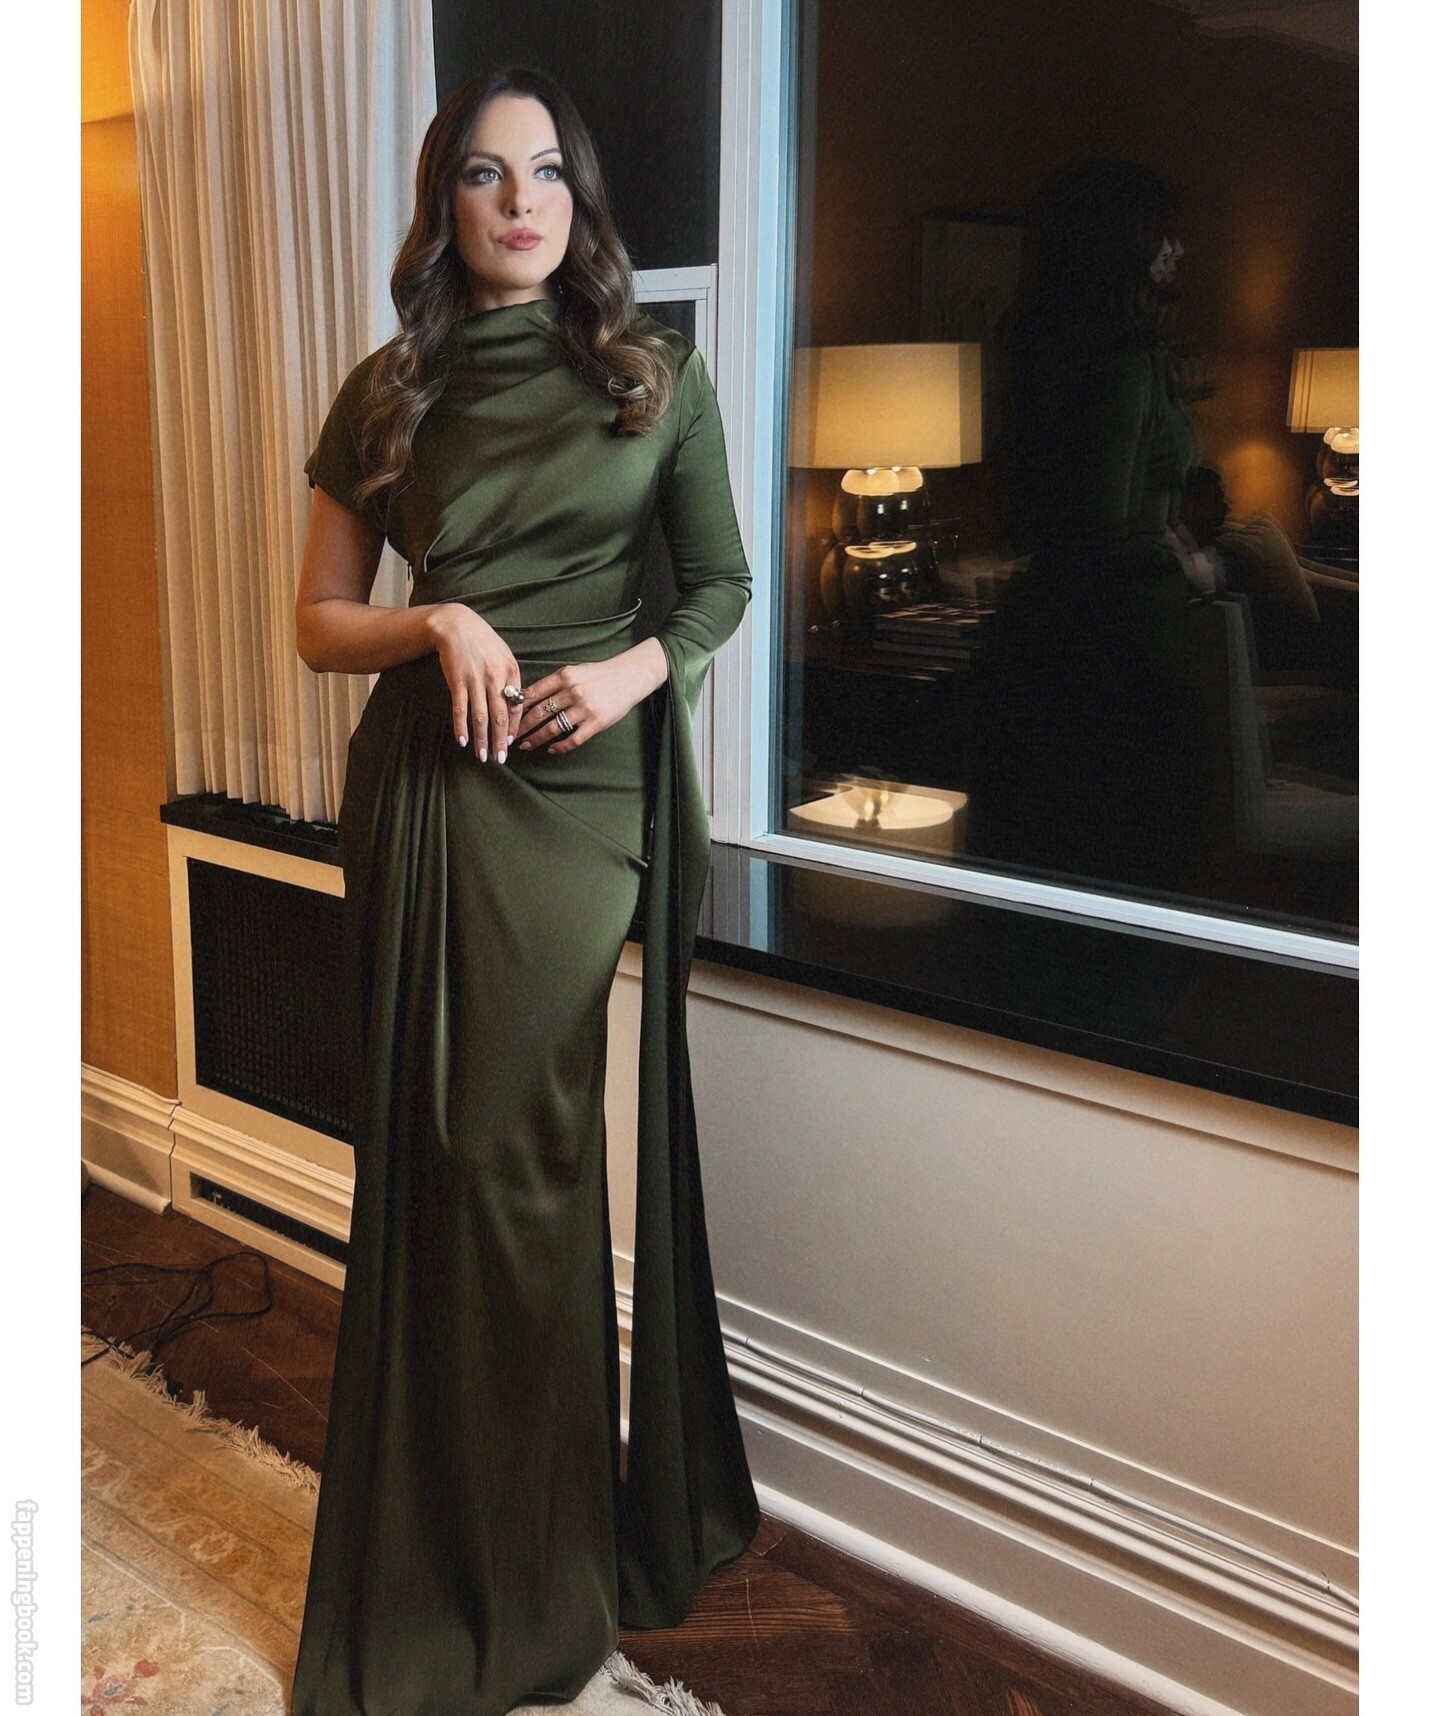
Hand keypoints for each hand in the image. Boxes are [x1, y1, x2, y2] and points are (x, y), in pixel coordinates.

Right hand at [425, 604, 524, 762]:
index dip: (513, 727)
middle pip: (500, 716)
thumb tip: (515, 705)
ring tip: (482, 756)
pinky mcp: (457, 681)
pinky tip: (463, 740)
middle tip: (500, 758)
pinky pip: (460, 709)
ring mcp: (475, 680)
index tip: (510, 742)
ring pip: (480, 717)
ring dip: (481, 739)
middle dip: (499, 741)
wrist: (456, 625)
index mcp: (511, 671)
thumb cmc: (483, 642)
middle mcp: (495, 677)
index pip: (516, 706)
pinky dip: (461, 726)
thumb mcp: (504, 656)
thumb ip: (511, 679)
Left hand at [516, 640, 666, 756]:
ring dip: (535, 738)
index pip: (533, 692)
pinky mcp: (596, 723)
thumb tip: (528, 697)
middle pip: (539, 712)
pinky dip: (559, 746)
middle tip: (509, 735)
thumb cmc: (599, 674)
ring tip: (525, 745)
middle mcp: (572, 691)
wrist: (629, 677)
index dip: (517, 707)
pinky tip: (551, 749)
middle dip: (521, 726)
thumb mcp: (575, 671)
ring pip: (552, 727)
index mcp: (564, 676)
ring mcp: (584, 708)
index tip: (506, 716)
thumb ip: (555, 683)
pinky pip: (573, 739)